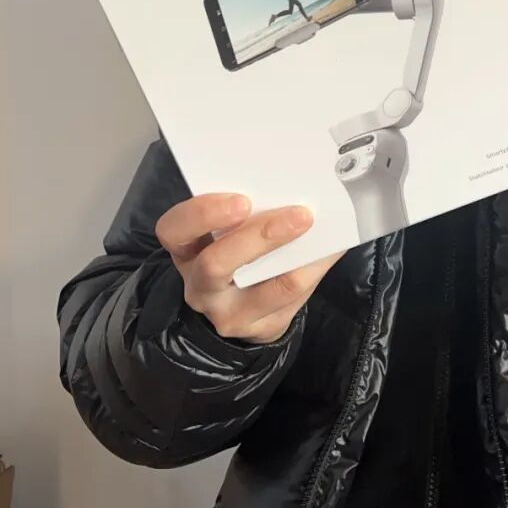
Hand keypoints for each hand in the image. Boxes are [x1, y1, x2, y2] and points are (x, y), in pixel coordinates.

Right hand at [155, 194, 342, 343]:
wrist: (243, 310)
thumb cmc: (235, 254)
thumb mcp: (224, 233)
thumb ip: (245, 211)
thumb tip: (290, 179)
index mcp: (186, 249)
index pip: (174, 230)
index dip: (203, 213)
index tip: (242, 200)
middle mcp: (200, 285)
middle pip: (216, 264)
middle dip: (260, 237)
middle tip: (299, 215)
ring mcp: (229, 313)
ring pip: (266, 289)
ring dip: (302, 256)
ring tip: (324, 231)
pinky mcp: (262, 328)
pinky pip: (294, 298)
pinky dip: (317, 267)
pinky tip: (333, 247)